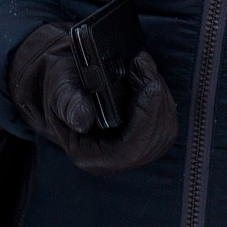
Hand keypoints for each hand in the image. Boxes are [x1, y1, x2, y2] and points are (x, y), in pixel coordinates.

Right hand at [4, 25, 176, 175]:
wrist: (68, 85)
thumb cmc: (62, 88)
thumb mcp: (59, 90)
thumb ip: (68, 104)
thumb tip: (83, 120)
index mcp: (89, 156)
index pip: (130, 151)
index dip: (146, 120)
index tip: (151, 86)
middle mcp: (113, 161)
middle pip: (154, 139)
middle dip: (156, 100)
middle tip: (145, 66)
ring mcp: (132, 152)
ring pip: (164, 130)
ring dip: (160, 95)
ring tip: (142, 68)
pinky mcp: (146, 139)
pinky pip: (167, 123)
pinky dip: (162, 97)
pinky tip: (148, 79)